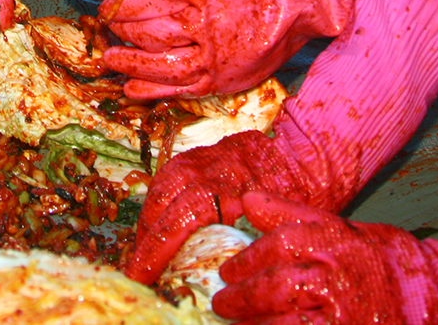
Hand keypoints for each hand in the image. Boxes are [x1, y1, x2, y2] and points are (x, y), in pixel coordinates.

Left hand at [101, 0, 329, 99]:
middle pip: (150, 30)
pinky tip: (131, 87)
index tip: (108, 5)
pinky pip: (180, 90)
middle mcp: (206, 25)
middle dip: (123, 29)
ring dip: (130, 62)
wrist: (298, 3)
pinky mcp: (221, 81)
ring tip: (111, 57)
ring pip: (160, 64)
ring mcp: (214, 57)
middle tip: (111, 26)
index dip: (122, 2)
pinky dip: (152, 91)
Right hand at [121, 130, 320, 284]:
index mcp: (228, 189)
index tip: (141, 275)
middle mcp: (207, 171)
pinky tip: (156, 225)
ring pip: (158, 190)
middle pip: (162, 206)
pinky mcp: (195, 155)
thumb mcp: (279, 224)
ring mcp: (198, 159)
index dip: (155, 251)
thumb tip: (225, 284)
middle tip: (138, 272)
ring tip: (143, 252)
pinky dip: (156, 204)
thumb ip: (249, 248)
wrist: (300, 151)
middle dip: (145, 243)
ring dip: (148, 224)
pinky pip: (165, 179)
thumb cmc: (295, 192)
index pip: (179, 220)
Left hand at [211, 192, 437, 324]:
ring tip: (238, 323)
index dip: (248, 259)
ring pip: (286, 320)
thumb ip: (292, 215)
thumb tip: (247, 199)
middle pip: (278, 286)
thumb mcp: (341, 229)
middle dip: (244, 296)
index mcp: (336, 242)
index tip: (227, 271)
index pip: (281, 244)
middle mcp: (338, 277)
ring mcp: (341, 315)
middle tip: (223, 301)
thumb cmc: (385, 262)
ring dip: (257, 323)